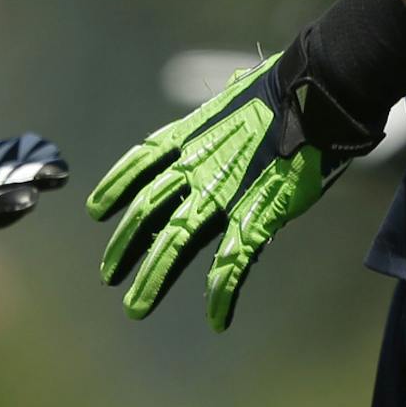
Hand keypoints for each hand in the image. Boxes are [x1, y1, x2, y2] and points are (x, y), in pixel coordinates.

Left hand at [87, 48, 366, 330]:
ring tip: (135, 306)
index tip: (95, 211)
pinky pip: (232, 263)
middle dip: (126, 245)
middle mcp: (195, 167)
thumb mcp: (242, 92)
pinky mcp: (255, 217)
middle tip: (108, 275)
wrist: (310, 97)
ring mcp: (221, 194)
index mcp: (190, 136)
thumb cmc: (286, 90)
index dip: (116, 187)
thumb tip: (238, 88)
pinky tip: (217, 318)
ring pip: (175, 242)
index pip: (140, 162)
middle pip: (148, 211)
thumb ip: (232, 104)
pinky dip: (223, 293)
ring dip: (154, 277)